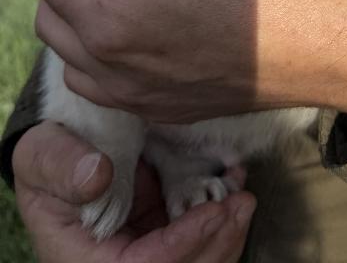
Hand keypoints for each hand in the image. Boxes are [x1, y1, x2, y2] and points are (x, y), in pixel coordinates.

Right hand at [14, 121, 254, 262]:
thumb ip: (62, 166)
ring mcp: (146, 251)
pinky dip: (221, 218)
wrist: (60, 155)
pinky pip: (199, 238)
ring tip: (243, 195)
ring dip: (226, 234)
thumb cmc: (48, 158)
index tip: (212, 214)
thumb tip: (96, 176)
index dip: (181, 247)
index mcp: (86, 261)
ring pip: (196, 260)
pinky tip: (234, 185)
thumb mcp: (42, 155)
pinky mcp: (163, 233)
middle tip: (241, 204)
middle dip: (216, 243)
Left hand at [32, 0, 346, 123]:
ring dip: (84, 12)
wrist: (337, 44)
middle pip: (54, 14)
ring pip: (76, 56)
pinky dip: (110, 49)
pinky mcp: (171, 111)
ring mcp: (142, 100)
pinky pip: (112, 84)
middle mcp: (114, 72)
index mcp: (111, 21)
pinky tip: (148, 23)